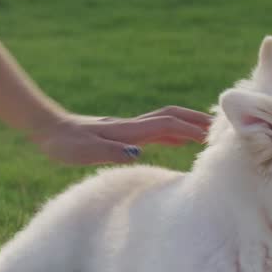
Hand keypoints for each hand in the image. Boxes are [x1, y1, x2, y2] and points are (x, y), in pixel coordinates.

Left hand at [31, 106, 212, 164]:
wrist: (47, 128)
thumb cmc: (63, 144)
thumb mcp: (83, 152)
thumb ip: (109, 152)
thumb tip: (137, 154)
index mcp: (127, 131)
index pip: (167, 126)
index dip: (190, 129)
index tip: (213, 136)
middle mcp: (131, 126)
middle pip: (172, 117)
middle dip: (197, 121)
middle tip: (224, 129)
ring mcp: (128, 128)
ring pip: (166, 122)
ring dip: (189, 125)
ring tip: (211, 134)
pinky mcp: (122, 133)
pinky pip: (155, 130)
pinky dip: (174, 133)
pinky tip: (180, 141)